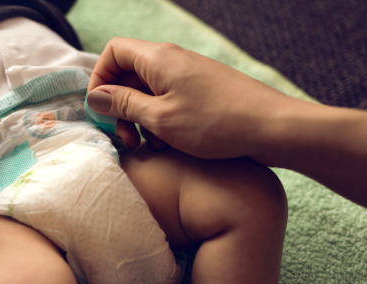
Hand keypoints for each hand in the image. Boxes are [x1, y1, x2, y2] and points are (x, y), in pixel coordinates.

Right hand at [87, 37, 290, 158]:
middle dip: (120, 108)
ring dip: (141, 120)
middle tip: (126, 139)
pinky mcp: (201, 91)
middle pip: (129, 75)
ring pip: (148, 92)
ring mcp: (188, 76)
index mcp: (158, 59)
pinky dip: (161, 122)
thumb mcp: (160, 118)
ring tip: (150, 147)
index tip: (100, 109)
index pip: (113, 52)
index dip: (99, 78)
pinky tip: (170, 146)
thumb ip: (123, 104)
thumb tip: (94, 96)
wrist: (272, 128)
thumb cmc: (216, 123)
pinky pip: (168, 101)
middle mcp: (172, 60)